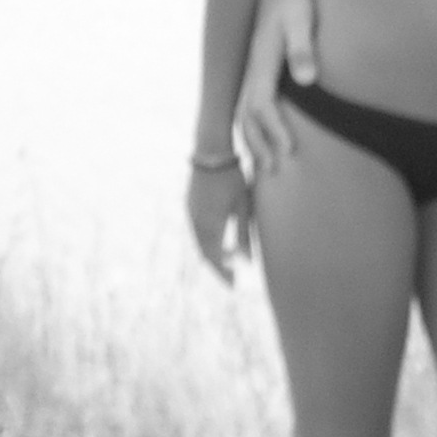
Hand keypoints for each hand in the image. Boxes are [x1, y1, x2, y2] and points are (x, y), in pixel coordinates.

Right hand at [186, 159, 254, 281]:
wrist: (210, 151)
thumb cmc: (231, 177)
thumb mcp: (243, 206)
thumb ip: (244, 234)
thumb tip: (247, 261)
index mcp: (209, 225)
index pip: (216, 259)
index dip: (224, 274)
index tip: (234, 286)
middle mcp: (196, 222)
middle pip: (205, 253)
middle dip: (218, 267)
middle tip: (231, 278)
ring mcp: (190, 212)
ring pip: (199, 242)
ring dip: (212, 253)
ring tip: (228, 259)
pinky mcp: (189, 204)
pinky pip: (197, 230)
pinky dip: (207, 240)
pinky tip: (218, 239)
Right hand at [234, 0, 319, 175]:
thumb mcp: (302, 17)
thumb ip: (304, 48)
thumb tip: (306, 80)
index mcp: (261, 58)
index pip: (261, 105)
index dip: (274, 131)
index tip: (290, 151)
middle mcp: (252, 65)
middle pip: (247, 114)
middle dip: (260, 142)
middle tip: (275, 169)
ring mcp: (253, 64)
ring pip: (245, 109)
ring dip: (255, 136)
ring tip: (268, 160)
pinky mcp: (260, 62)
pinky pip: (251, 100)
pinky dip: (255, 122)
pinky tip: (268, 132)